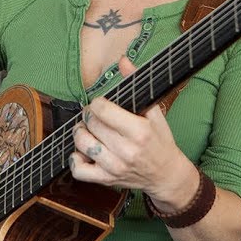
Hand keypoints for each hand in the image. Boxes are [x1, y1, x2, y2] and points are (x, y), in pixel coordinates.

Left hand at [68, 57, 191, 199]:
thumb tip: (123, 61)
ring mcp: (115, 167)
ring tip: (87, 130)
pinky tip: (82, 152)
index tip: (101, 103)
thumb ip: (136, 84)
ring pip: (82, 144)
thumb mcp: (154, 112)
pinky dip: (75, 160)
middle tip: (93, 115)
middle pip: (91, 124)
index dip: (97, 103)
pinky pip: (79, 171)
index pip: (103, 109)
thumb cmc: (160, 141)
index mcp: (139, 131)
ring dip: (80, 133)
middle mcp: (126, 150)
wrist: (166, 175)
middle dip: (88, 116)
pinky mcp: (107, 180)